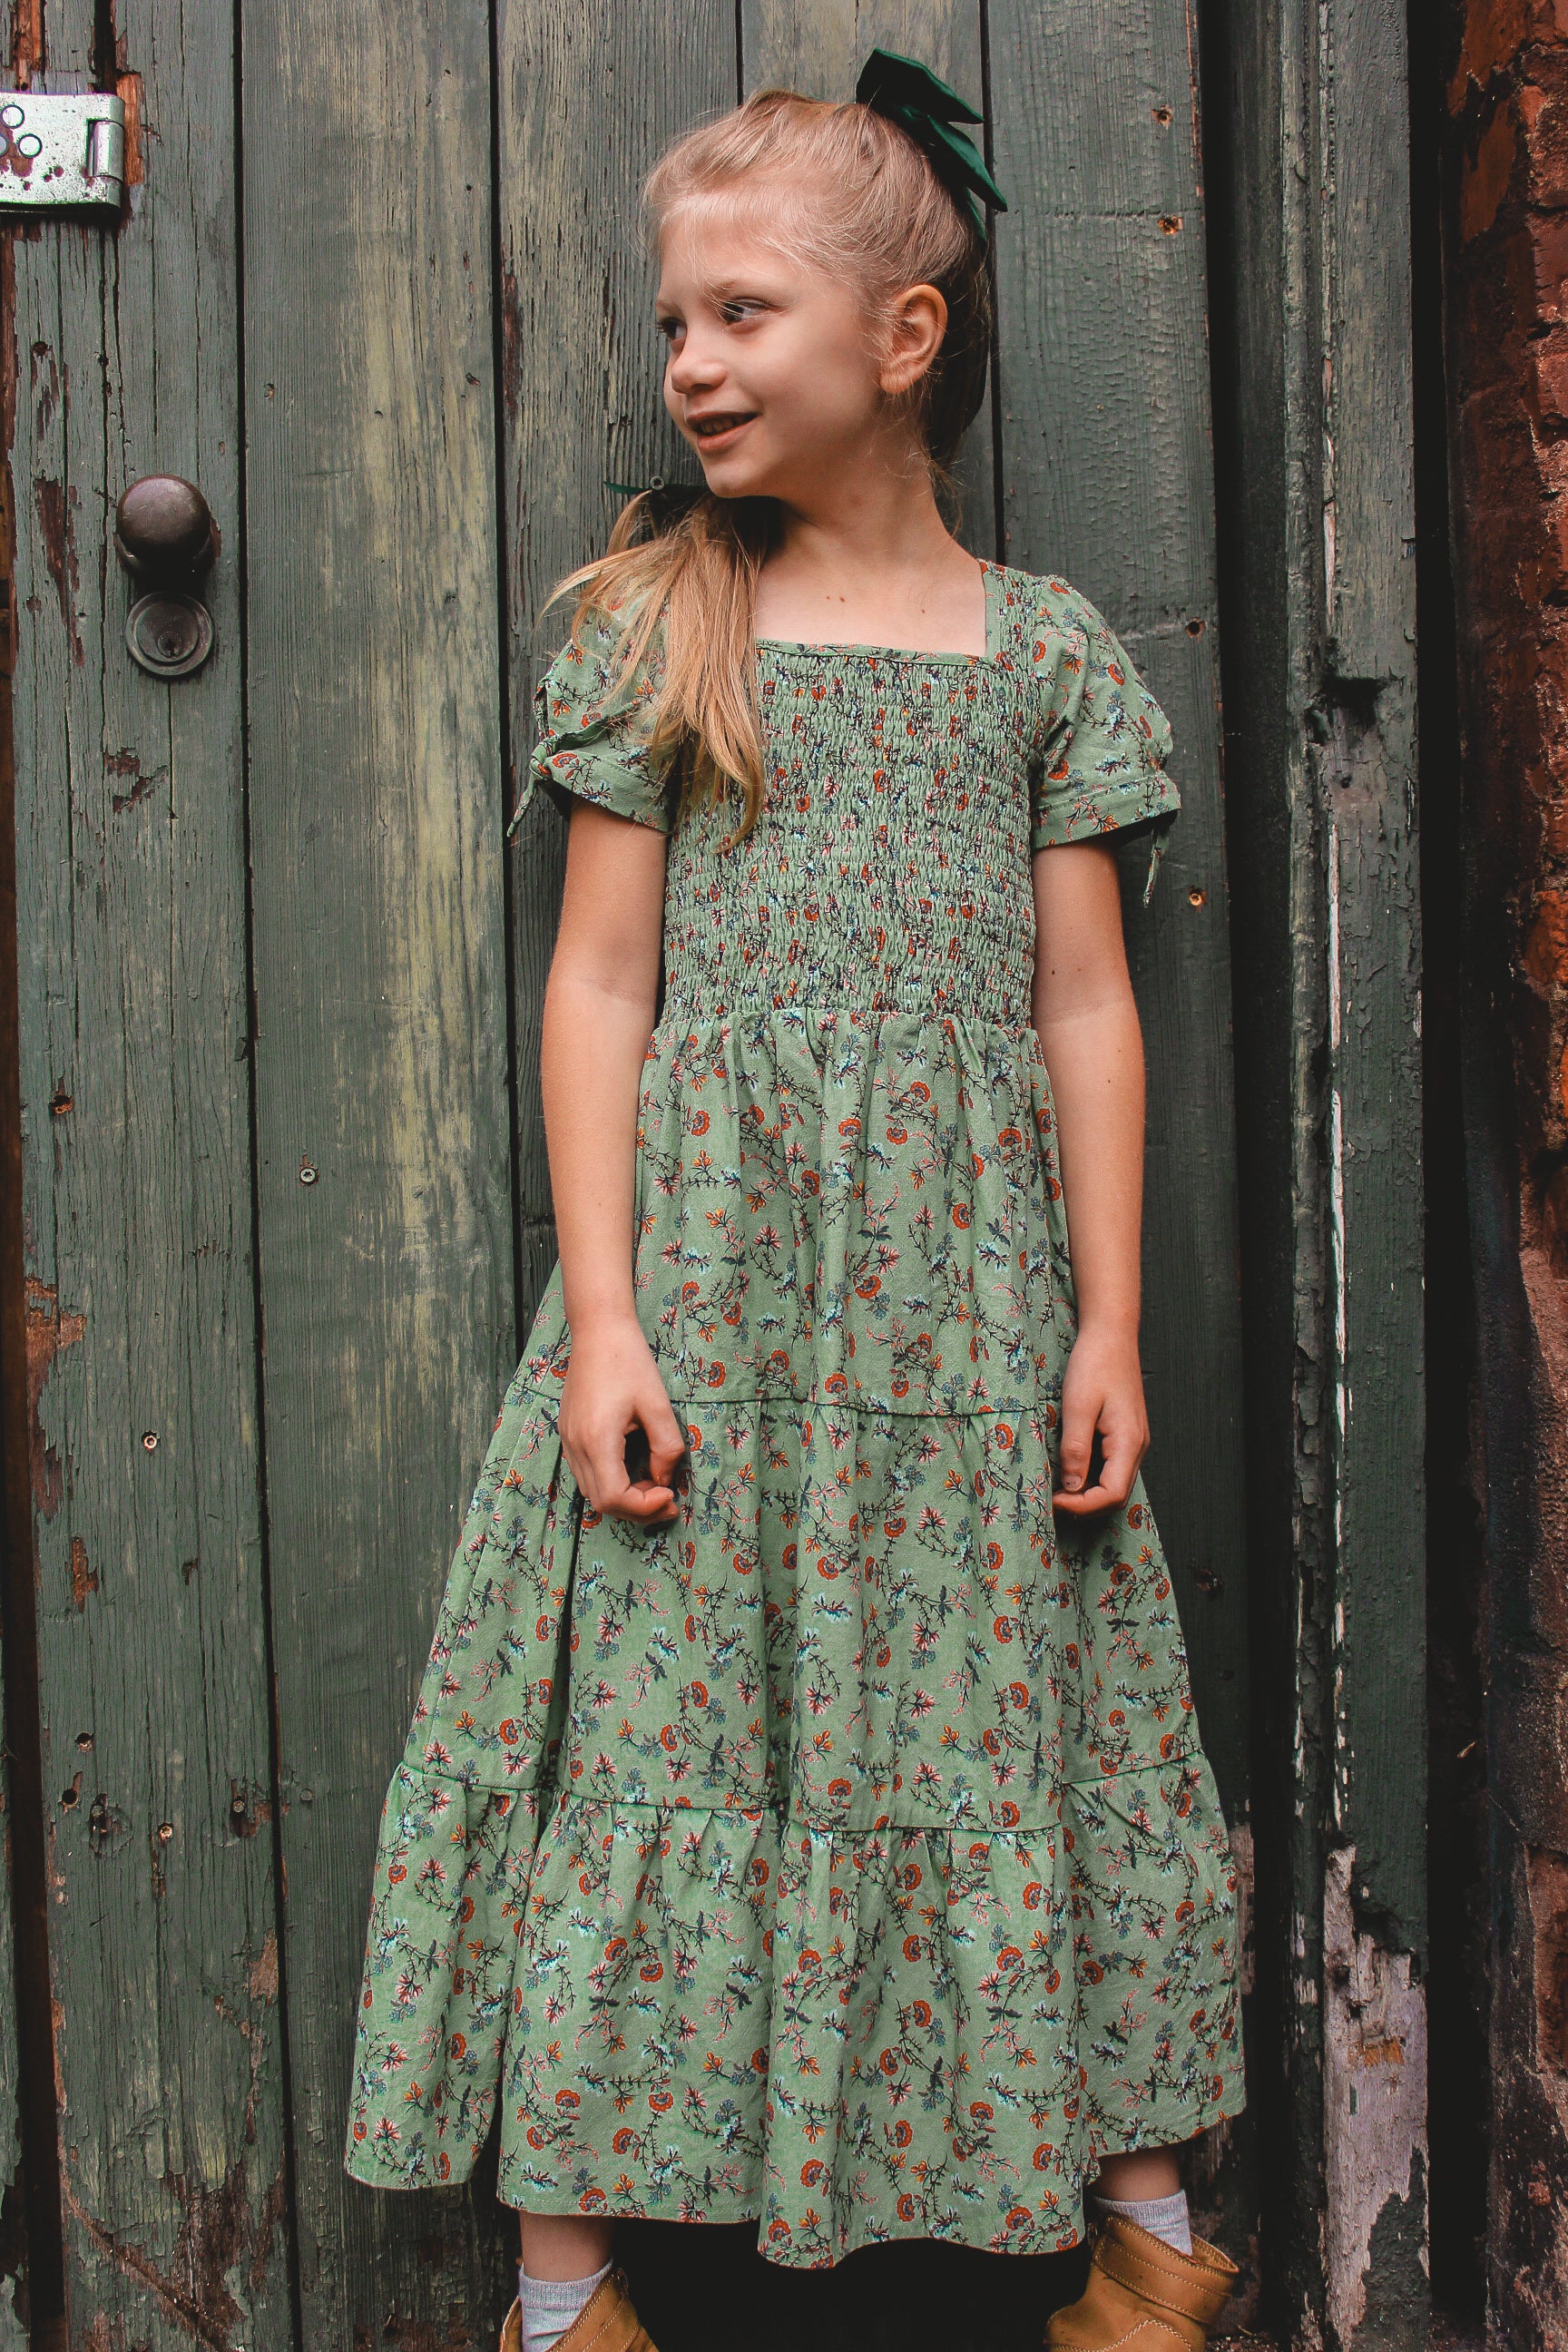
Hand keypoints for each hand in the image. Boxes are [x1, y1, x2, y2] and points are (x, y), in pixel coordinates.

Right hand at [557, 1314, 686, 1523]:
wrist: (597, 1330)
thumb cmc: (628, 1360)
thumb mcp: (658, 1404)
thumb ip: (667, 1447)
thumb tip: (665, 1479)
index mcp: (597, 1439)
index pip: (614, 1498)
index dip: (644, 1507)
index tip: (670, 1492)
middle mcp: (575, 1445)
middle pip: (601, 1502)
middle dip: (637, 1509)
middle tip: (669, 1500)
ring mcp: (567, 1441)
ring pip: (591, 1491)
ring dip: (624, 1498)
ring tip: (655, 1486)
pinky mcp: (568, 1434)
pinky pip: (585, 1474)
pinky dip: (610, 1483)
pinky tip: (634, 1470)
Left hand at [1053, 1321, 1148, 1515]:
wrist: (1111, 1334)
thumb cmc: (1095, 1364)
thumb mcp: (1078, 1406)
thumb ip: (1076, 1448)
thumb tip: (1071, 1486)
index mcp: (1129, 1442)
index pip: (1112, 1494)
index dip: (1082, 1505)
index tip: (1053, 1500)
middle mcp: (1137, 1446)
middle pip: (1115, 1494)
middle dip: (1084, 1503)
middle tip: (1051, 1498)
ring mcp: (1133, 1440)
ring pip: (1113, 1482)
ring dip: (1087, 1491)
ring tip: (1056, 1487)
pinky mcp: (1125, 1433)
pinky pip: (1111, 1466)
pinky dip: (1091, 1475)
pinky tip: (1069, 1467)